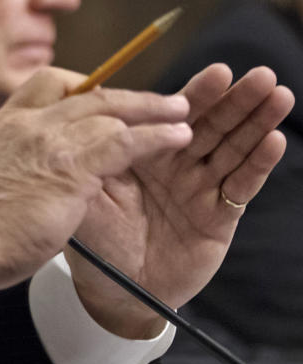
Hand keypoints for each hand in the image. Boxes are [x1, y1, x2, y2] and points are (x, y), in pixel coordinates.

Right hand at [0, 67, 192, 289]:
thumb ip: (7, 162)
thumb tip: (18, 169)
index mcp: (3, 124)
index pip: (48, 84)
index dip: (83, 88)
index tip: (105, 99)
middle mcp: (27, 122)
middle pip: (87, 92)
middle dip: (129, 96)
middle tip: (161, 102)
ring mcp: (49, 140)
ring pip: (111, 109)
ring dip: (152, 111)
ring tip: (182, 115)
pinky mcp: (72, 166)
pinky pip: (124, 140)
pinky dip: (156, 136)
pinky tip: (178, 137)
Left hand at [66, 64, 292, 337]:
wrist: (111, 291)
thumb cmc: (95, 237)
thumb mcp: (86, 187)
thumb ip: (95, 148)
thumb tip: (96, 102)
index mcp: (143, 150)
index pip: (172, 114)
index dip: (195, 94)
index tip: (218, 72)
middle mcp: (175, 164)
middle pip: (210, 124)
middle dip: (236, 99)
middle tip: (259, 74)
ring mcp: (199, 188)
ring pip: (231, 148)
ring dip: (256, 122)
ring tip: (277, 96)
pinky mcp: (218, 216)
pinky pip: (239, 186)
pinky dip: (257, 163)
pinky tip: (274, 141)